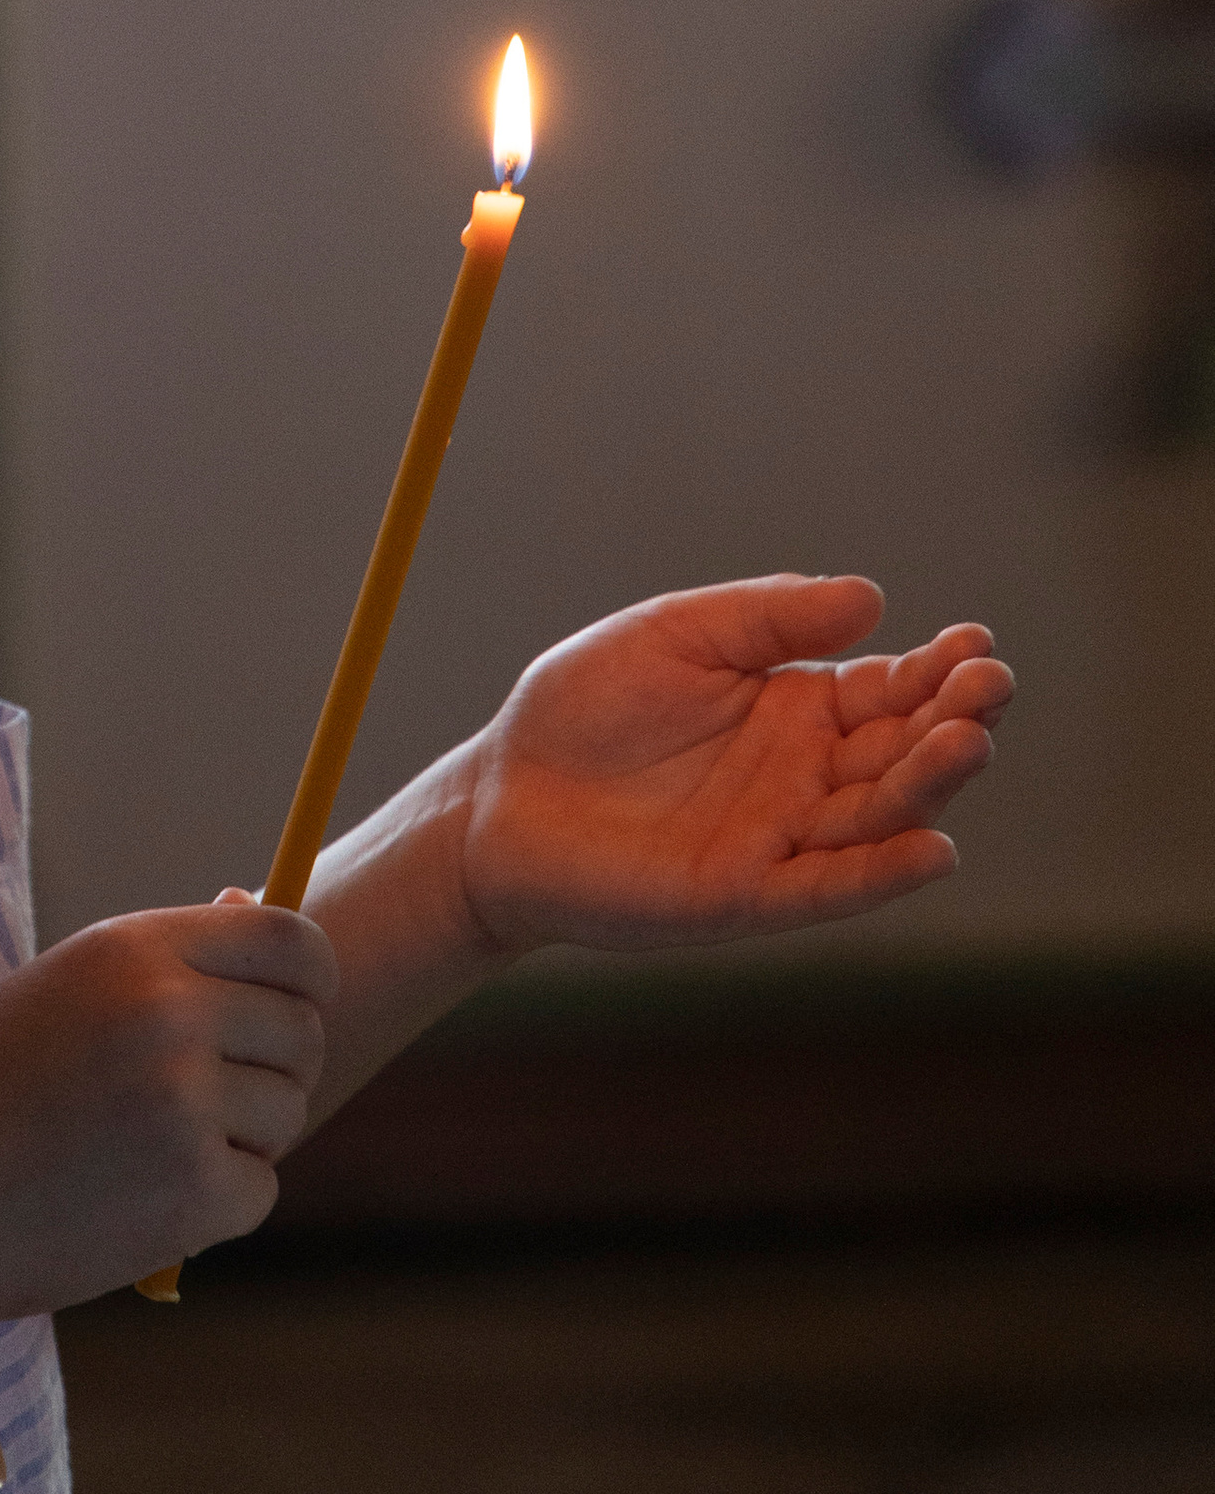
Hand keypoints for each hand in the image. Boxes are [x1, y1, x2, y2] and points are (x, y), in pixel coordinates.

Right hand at [0, 894, 337, 1324]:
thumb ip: (166, 954)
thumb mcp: (67, 986)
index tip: (295, 1007)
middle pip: (303, 1030)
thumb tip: (257, 904)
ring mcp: (183, 1104)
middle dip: (277, 1068)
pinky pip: (260, 1188)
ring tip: (155, 1150)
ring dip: (245, 1139)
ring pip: (289, 1111)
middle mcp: (168, 1013)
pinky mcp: (194, 1192)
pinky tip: (142, 1201)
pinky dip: (218, 1204)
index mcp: (136, 949)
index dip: (310, 977)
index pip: (291, 940)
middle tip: (210, 1099)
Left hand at [457, 574, 1009, 954]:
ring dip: (929, 785)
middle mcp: (802, 775)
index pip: (888, 692)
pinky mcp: (745, 894)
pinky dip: (881, 873)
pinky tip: (933, 849)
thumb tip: (872, 598)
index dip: (937, 673)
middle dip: (952, 720)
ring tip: (970, 741)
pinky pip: (827, 887)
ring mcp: (779, 838)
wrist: (501, 796)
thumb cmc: (584, 709)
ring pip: (877, 817)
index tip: (976, 644)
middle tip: (991, 685)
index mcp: (793, 708)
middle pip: (900, 753)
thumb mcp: (675, 636)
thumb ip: (766, 619)